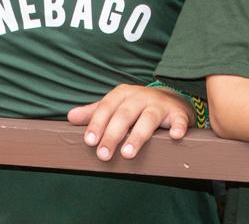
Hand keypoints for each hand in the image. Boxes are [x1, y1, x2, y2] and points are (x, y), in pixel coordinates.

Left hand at [66, 84, 192, 160]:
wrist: (172, 99)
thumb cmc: (137, 107)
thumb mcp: (115, 106)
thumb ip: (94, 113)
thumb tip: (70, 117)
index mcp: (123, 94)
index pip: (106, 108)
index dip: (97, 124)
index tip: (89, 141)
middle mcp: (141, 97)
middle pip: (124, 115)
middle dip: (112, 135)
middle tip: (103, 155)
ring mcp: (160, 104)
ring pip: (148, 119)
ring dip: (138, 136)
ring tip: (128, 154)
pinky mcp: (178, 114)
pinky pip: (179, 120)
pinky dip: (178, 127)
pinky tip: (174, 136)